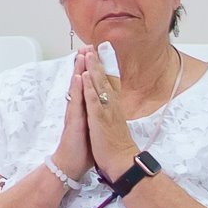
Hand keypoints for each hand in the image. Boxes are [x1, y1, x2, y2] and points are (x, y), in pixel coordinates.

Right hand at [50, 52, 96, 182]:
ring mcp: (75, 114)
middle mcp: (78, 109)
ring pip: (77, 88)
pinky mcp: (74, 121)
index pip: (87, 86)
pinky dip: (77, 89)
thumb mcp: (92, 129)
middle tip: (85, 47)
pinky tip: (78, 78)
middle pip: (81, 83)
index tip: (93, 56)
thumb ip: (93, 117)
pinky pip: (76, 102)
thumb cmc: (82, 149)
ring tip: (81, 55)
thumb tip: (99, 110)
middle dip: (83, 65)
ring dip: (79, 71)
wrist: (71, 165)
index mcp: (84, 110)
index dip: (90, 71)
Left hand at [77, 48, 138, 177]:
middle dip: (98, 61)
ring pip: (99, 85)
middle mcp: (112, 105)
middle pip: (105, 79)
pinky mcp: (99, 119)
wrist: (122, 162)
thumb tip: (112, 101)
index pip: (111, 81)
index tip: (103, 50)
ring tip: (87, 52)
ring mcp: (106, 111)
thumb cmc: (117, 145)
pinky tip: (85, 76)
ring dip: (93, 68)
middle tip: (93, 45)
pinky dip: (89, 87)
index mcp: (114, 106)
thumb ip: (113, 110)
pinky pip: (93, 100)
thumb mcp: (116, 123)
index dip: (106, 65)